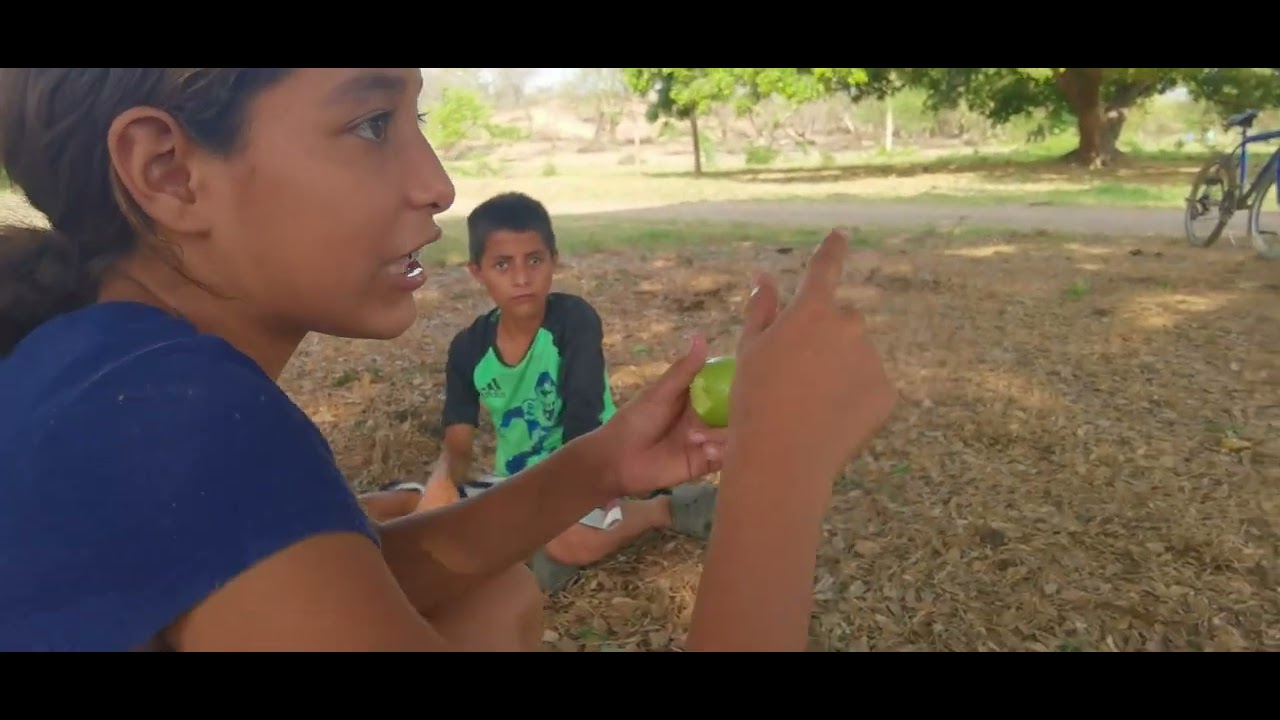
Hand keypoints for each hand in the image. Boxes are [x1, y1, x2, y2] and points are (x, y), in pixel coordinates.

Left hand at [595, 335, 728, 497]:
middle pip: (734, 413)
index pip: (725, 388)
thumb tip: (701, 337)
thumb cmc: (635, 421)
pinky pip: (725, 458)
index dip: (739, 384)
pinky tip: (704, 450)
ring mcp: (707, 441)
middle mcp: (705, 418)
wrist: (617, 460)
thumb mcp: (660, 393)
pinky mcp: (705, 464)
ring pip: (732, 435)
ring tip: (698, 439)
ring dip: (722, 436)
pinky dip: (721, 452)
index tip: (752, 380)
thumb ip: (683, 370)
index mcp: (696, 398)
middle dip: (738, 414)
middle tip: (736, 414)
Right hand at [728, 229, 897, 480]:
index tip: (840, 235)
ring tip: (813, 404)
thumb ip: (761, 309)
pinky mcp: (887, 391)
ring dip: (842, 369)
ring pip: (858, 355)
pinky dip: (855, 397)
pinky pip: (871, 386)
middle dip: (827, 339)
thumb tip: (763, 278)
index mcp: (812, 310)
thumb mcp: (749, 350)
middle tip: (800, 375)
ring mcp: (872, 358)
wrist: (783, 456)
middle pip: (842, 322)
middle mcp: (849, 325)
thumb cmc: (755, 400)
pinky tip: (832, 418)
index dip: (833, 250)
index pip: (825, 268)